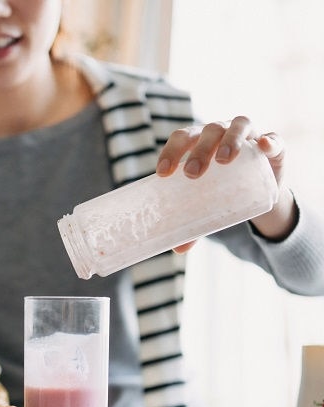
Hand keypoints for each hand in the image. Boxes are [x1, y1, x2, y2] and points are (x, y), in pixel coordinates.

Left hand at [157, 115, 296, 243]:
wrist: (259, 188)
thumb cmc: (222, 189)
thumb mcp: (208, 204)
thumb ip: (194, 223)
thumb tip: (178, 249)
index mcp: (198, 142)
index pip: (182, 139)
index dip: (171, 152)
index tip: (162, 173)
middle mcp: (221, 133)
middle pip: (208, 132)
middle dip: (199, 150)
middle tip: (192, 174)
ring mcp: (248, 136)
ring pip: (238, 126)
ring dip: (230, 140)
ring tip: (224, 160)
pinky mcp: (274, 147)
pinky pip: (274, 139)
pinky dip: (270, 141)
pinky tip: (264, 146)